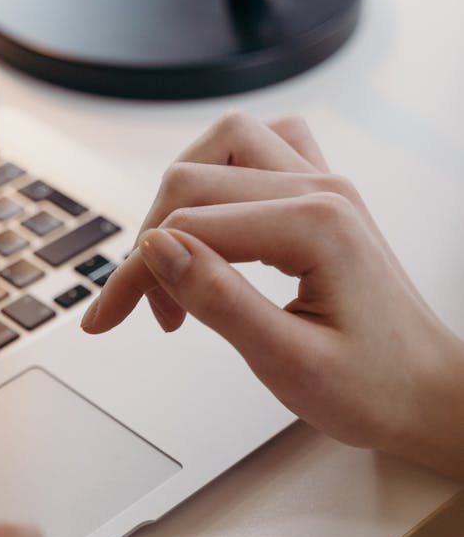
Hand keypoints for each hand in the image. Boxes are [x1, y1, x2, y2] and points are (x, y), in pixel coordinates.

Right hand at [82, 114, 463, 478]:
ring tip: (172, 257)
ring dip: (183, 192)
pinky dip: (225, 175)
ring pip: (227, 144)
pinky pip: (264, 150)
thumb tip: (155, 249)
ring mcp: (326, 185)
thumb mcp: (288, 361)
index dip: (136, 273)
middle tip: (143, 308)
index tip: (109, 318)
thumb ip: (218, 298)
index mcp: (317, 225)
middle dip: (149, 242)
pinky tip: (216, 220)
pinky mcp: (323, 197)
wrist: (428, 393)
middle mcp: (322, 189)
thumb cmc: (376, 386)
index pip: (188, 227)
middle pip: (195, 179)